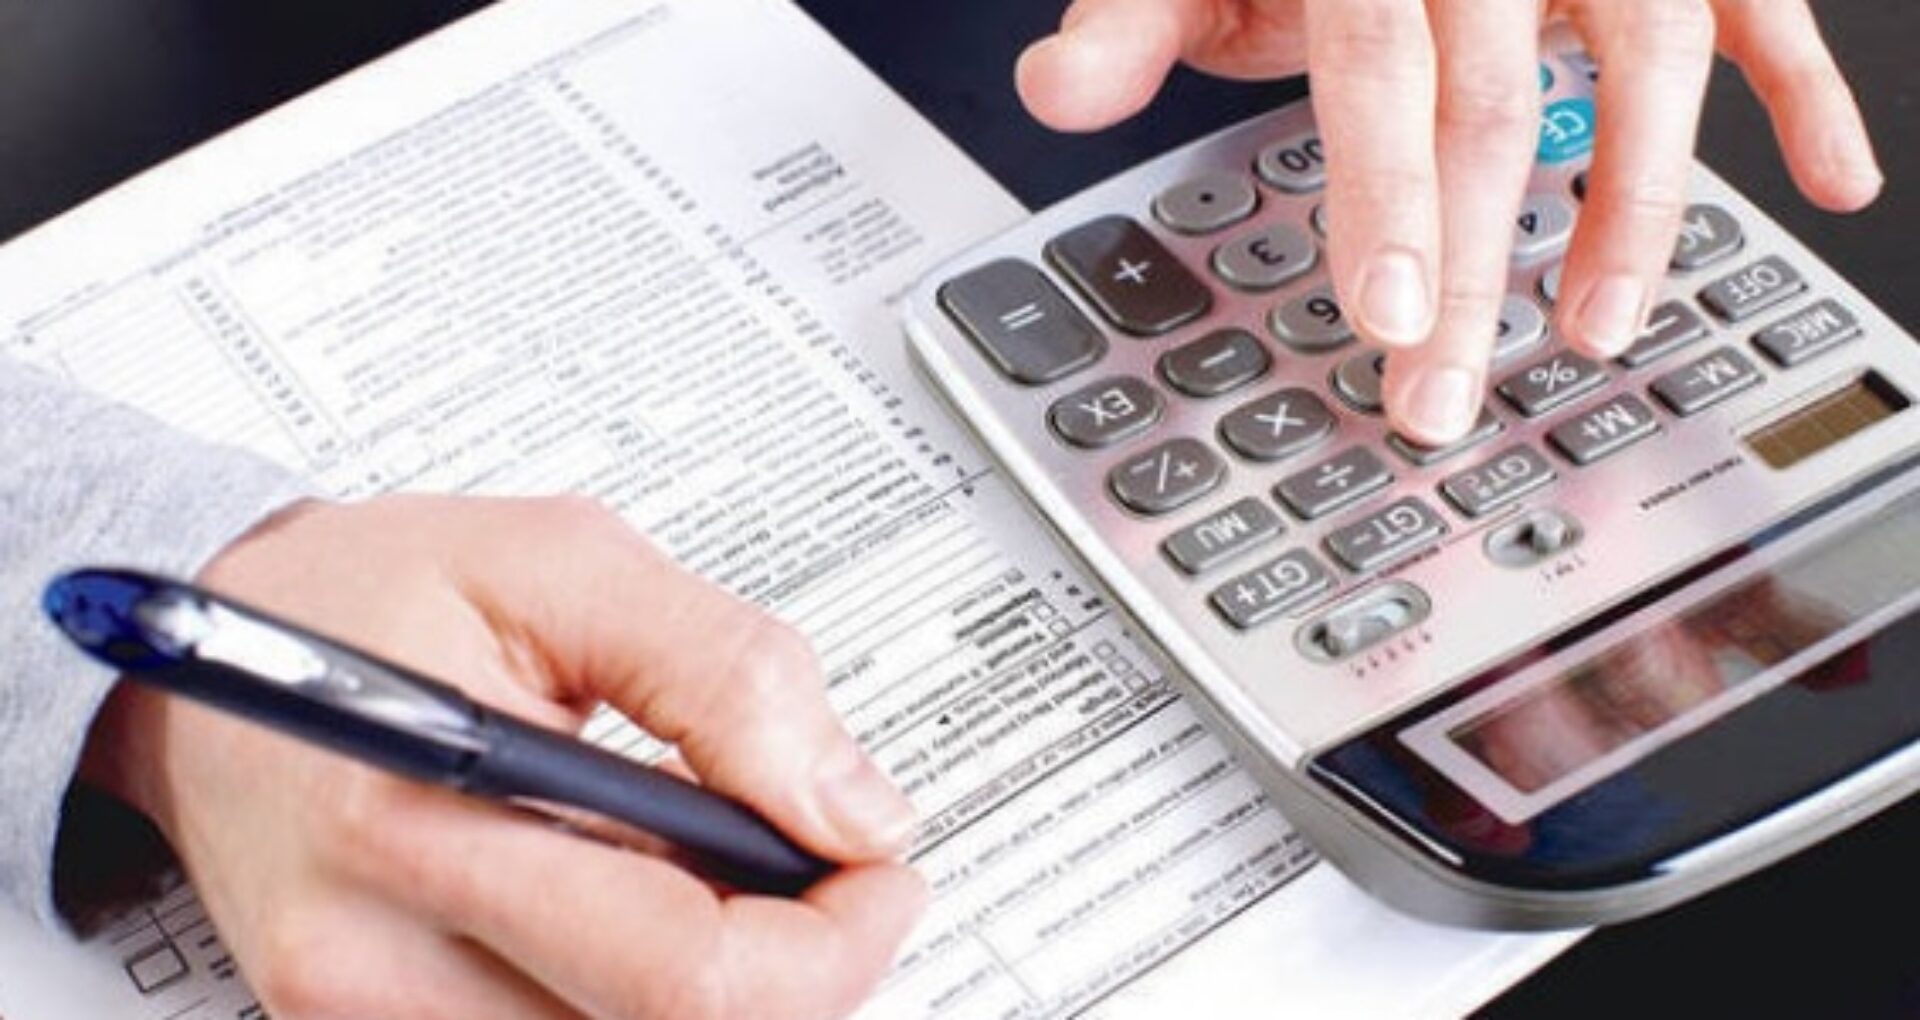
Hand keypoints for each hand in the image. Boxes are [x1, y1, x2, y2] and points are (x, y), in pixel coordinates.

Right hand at [80, 495, 923, 1019]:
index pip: (684, 971)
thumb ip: (727, 677)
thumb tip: (851, 810)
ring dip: (724, 985)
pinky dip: (640, 996)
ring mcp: (361, 1015)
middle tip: (837, 878)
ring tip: (725, 874)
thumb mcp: (565, 565)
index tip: (882, 871)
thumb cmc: (369, 592)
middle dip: (803, 970)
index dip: (832, 943)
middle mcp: (373, 959)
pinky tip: (647, 908)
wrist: (211, 657)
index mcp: (421, 815)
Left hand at [1016, 0, 1880, 442]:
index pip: (1378, 70)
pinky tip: (1835, 179)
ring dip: (1637, 201)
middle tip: (1444, 400)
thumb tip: (1055, 87)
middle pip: (1491, 104)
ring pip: (1649, 55)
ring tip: (1594, 330)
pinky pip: (1763, 6)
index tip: (1388, 316)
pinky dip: (1807, 91)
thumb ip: (1133, 17)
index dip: (1385, 194)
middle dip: (1472, 267)